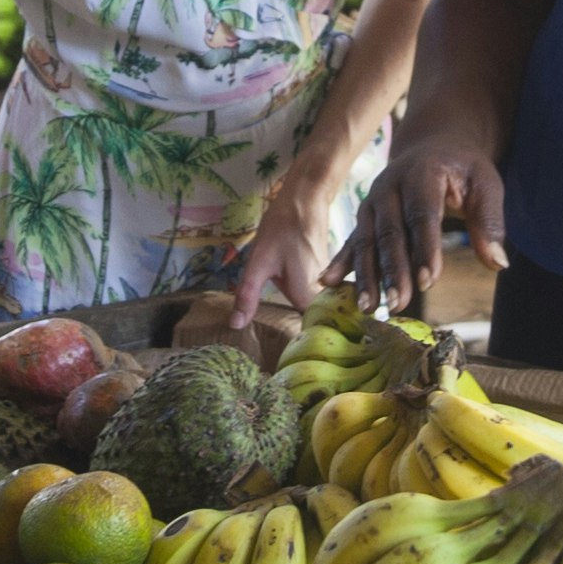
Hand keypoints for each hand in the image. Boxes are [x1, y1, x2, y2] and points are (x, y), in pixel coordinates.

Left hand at [226, 176, 347, 341]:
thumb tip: (235, 325)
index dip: (298, 348)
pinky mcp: (325, 276)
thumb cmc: (282, 229)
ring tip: (287, 339)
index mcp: (307, 296)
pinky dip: (308, 305)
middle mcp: (323, 294)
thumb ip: (248, 296)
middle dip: (302, 338)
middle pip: (315, 324)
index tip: (285, 363)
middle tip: (280, 356)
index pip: (309, 334)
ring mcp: (327, 285)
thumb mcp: (258, 264)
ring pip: (319, 311)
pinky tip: (295, 310)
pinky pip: (319, 298)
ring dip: (306, 322)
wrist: (305, 200)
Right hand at [352, 140, 509, 305]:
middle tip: (398, 302)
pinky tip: (327, 283)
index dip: (425, 249)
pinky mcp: (365, 216)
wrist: (433, 146)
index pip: (423, 215)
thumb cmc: (464, 169)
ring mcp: (373, 202)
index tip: (428, 281)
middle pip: (391, 233)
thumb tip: (498, 264)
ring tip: (369, 306)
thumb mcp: (486, 185)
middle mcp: (390, 186)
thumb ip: (489, 222)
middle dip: (393, 270)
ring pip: (368, 241)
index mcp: (422, 174)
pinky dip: (341, 263)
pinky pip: (352, 241)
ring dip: (366, 275)